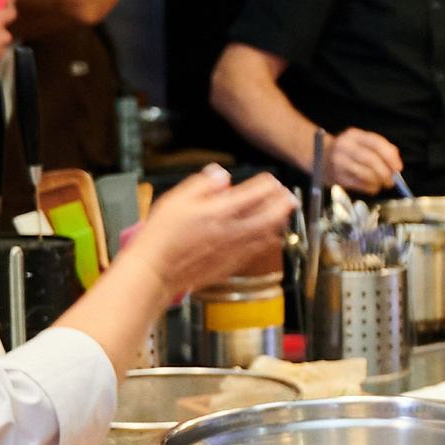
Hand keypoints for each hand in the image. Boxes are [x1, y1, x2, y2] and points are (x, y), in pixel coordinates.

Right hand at [117, 166, 299, 299]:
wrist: (156, 270)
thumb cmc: (161, 237)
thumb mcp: (175, 200)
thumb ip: (202, 184)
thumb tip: (219, 174)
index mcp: (220, 212)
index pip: (255, 193)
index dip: (267, 184)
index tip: (270, 180)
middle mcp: (232, 231)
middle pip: (272, 215)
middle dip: (284, 203)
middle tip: (288, 195)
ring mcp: (235, 249)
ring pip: (270, 234)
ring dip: (280, 221)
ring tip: (282, 213)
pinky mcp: (232, 264)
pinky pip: (258, 250)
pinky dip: (268, 239)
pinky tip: (266, 235)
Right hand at [322, 128, 402, 194]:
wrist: (318, 156)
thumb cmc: (347, 151)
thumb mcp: (361, 142)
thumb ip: (380, 148)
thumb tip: (396, 161)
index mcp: (354, 135)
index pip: (376, 143)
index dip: (390, 156)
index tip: (398, 167)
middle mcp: (345, 146)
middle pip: (371, 160)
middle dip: (385, 172)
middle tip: (392, 180)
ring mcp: (338, 161)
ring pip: (365, 174)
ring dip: (378, 181)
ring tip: (383, 184)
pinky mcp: (336, 176)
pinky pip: (358, 184)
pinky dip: (370, 188)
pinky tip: (373, 187)